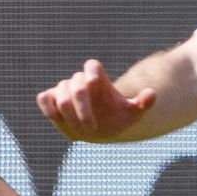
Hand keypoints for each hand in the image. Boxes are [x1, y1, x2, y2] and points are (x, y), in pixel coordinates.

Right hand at [36, 58, 155, 140]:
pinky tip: (59, 119)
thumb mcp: (133, 114)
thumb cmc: (117, 118)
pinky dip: (49, 107)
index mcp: (98, 78)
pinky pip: (44, 98)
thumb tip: (152, 94)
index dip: (92, 71)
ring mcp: (64, 89)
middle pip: (75, 82)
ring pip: (60, 90)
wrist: (100, 128)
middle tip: (91, 128)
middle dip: (82, 106)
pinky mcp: (50, 99)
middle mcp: (80, 81)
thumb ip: (143, 104)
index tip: (95, 82)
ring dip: (69, 112)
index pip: (92, 65)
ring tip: (80, 130)